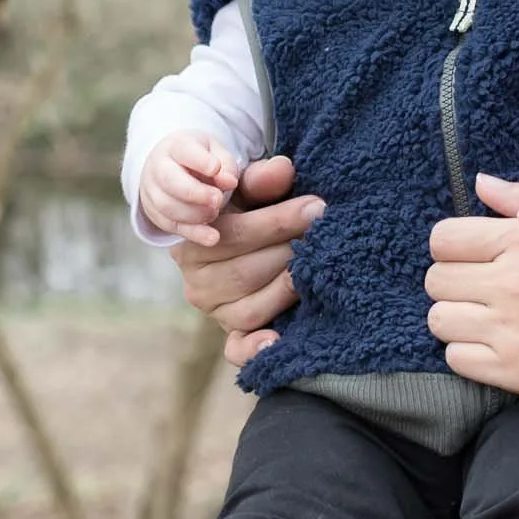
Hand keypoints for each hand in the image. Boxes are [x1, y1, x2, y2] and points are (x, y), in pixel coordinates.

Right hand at [138, 132, 240, 245]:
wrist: (173, 166)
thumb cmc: (200, 158)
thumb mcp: (215, 152)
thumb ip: (225, 164)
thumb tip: (229, 182)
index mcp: (175, 146)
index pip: (183, 150)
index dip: (199, 160)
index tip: (216, 168)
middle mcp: (158, 167)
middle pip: (169, 180)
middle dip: (195, 193)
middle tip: (218, 199)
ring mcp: (153, 191)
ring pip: (167, 206)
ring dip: (194, 214)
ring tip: (214, 213)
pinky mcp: (156, 213)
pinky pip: (170, 226)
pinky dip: (192, 233)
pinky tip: (212, 237)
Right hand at [169, 155, 321, 366]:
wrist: (241, 241)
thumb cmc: (248, 210)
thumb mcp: (248, 190)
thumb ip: (261, 180)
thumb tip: (284, 169)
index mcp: (194, 243)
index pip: (236, 234)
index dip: (278, 221)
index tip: (317, 207)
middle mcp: (197, 283)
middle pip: (245, 273)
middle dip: (289, 251)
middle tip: (324, 235)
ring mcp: (216, 312)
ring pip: (251, 307)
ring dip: (287, 288)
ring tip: (315, 269)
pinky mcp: (232, 336)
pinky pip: (238, 350)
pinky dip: (256, 349)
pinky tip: (278, 342)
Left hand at [426, 173, 518, 418]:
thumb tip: (480, 182)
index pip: (444, 238)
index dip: (450, 250)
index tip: (466, 261)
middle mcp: (512, 282)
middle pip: (435, 279)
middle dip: (451, 286)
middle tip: (475, 293)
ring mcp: (509, 328)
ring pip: (438, 319)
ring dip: (456, 320)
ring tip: (481, 320)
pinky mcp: (510, 368)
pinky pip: (454, 356)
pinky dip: (467, 352)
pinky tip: (490, 347)